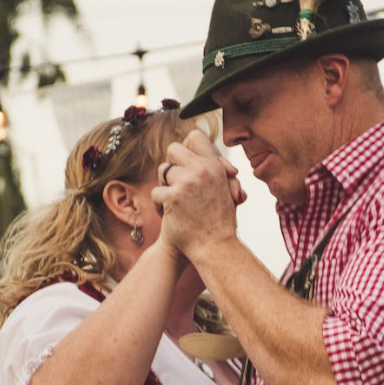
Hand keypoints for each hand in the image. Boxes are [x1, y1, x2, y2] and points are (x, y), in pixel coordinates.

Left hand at [151, 130, 245, 261]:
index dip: (187, 147)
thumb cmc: (220, 221)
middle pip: (173, 149)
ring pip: (163, 170)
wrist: (215, 247)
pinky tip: (169, 215)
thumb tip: (210, 155)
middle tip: (177, 182)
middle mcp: (202, 169)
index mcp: (215, 165)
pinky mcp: (172, 197)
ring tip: (175, 202)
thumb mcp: (227, 190)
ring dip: (165, 185)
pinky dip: (159, 205)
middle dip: (172, 165)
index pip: (195, 137)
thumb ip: (218, 170)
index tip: (186, 163)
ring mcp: (186, 182)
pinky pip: (156, 192)